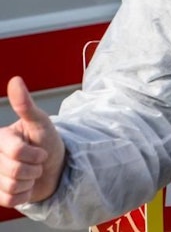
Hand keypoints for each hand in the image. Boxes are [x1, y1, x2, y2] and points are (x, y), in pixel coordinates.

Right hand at [0, 77, 65, 206]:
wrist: (56, 167)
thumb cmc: (47, 142)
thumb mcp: (40, 123)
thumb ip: (25, 105)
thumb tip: (15, 80)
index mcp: (0, 139)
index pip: (16, 153)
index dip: (36, 154)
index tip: (41, 151)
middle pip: (15, 171)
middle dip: (35, 168)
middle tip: (38, 163)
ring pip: (12, 186)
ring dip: (30, 182)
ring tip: (32, 173)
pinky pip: (10, 200)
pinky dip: (25, 195)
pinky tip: (27, 185)